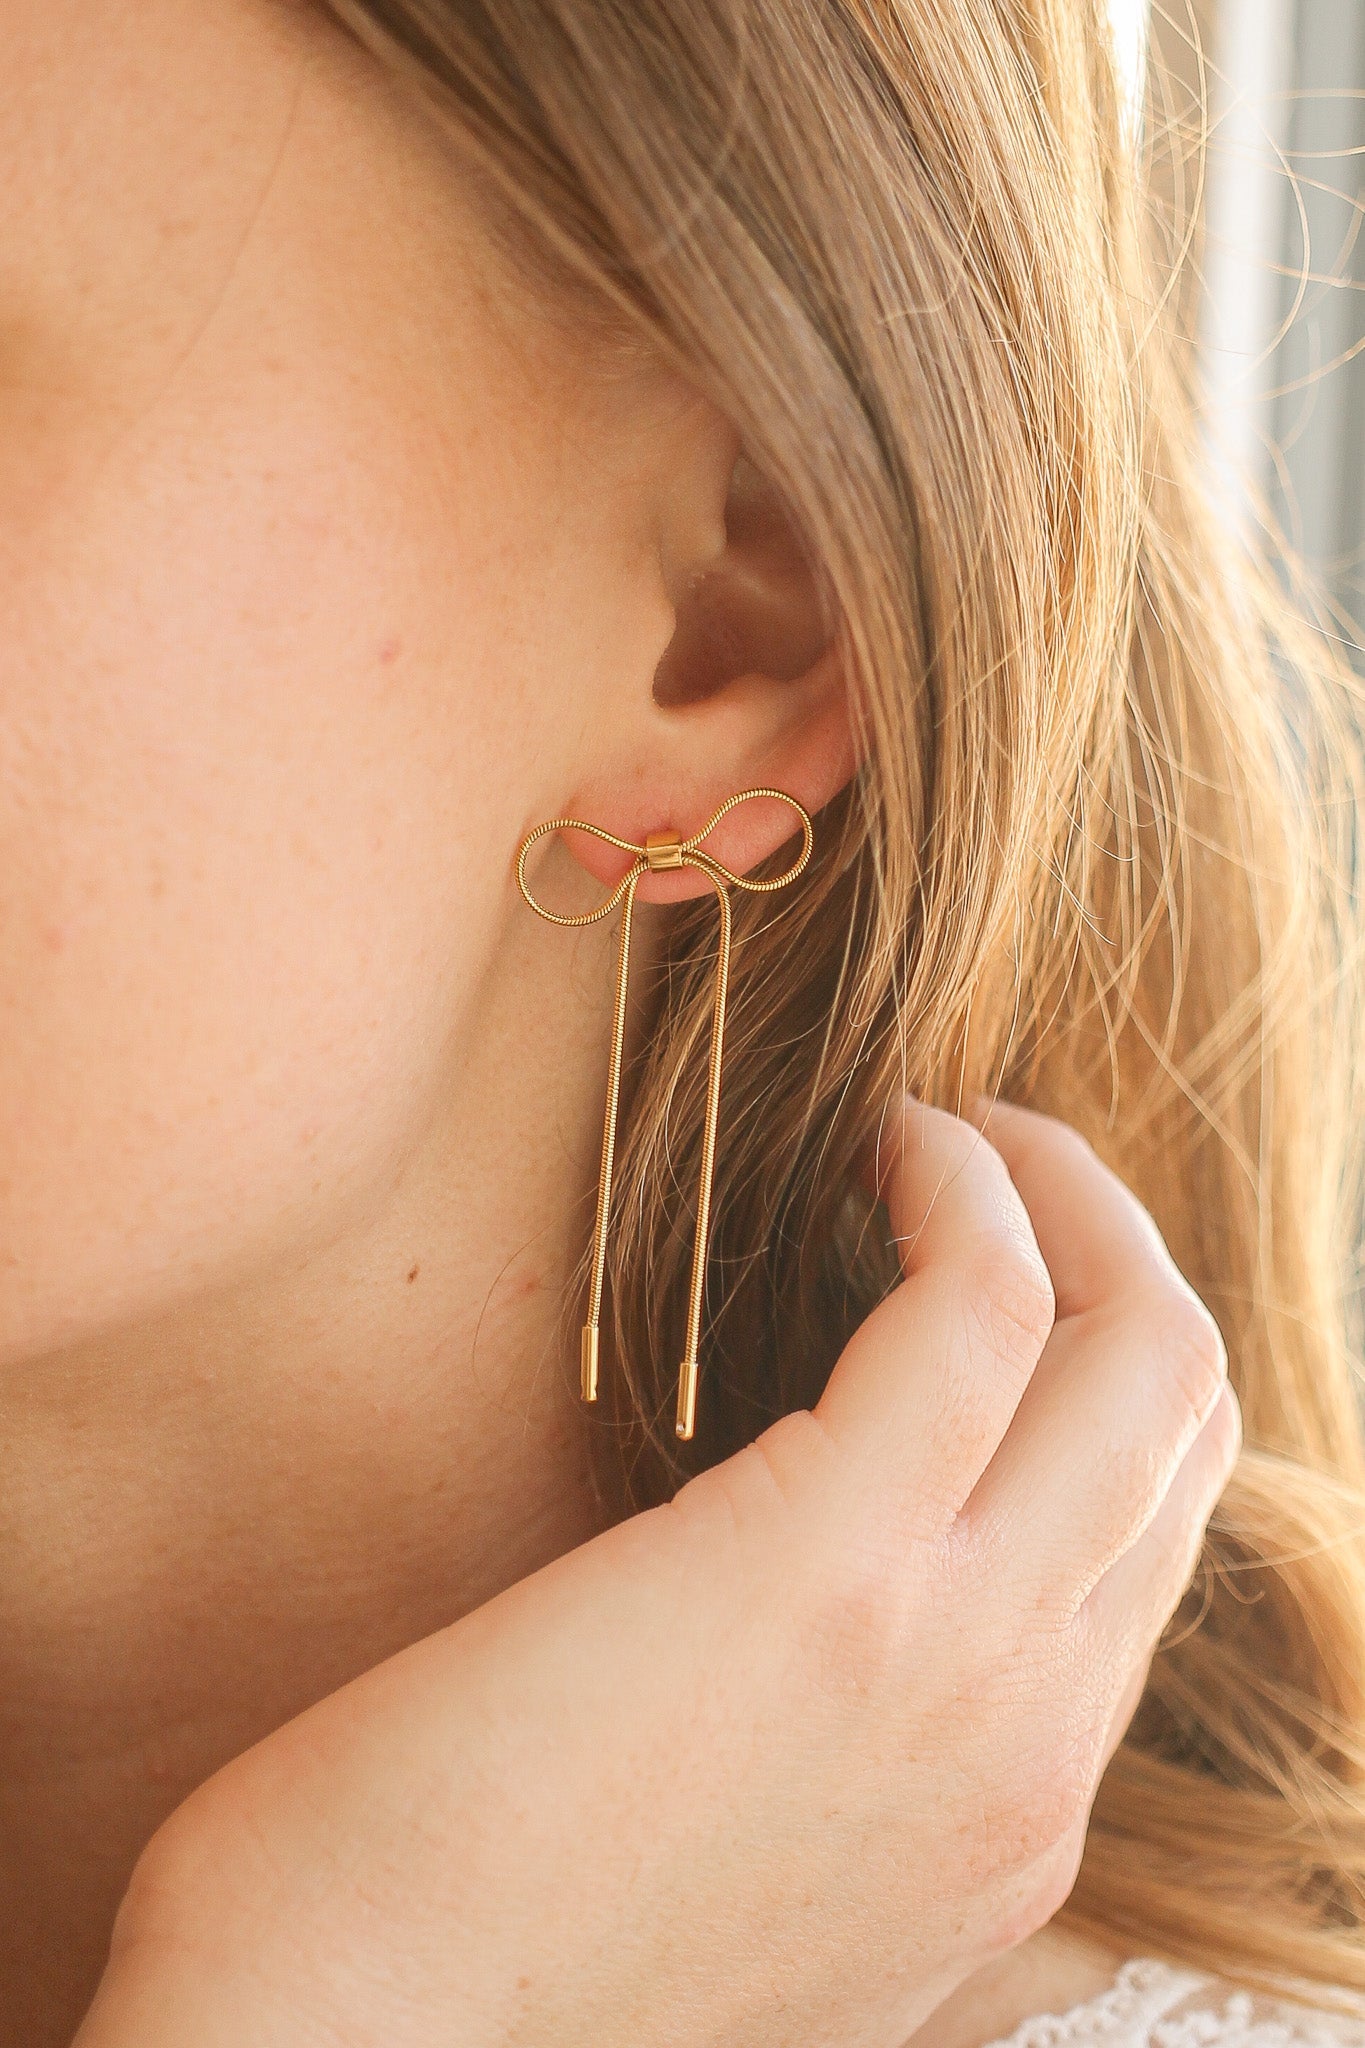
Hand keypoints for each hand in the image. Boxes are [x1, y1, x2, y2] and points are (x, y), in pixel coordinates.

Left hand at [74, 1098, 1238, 2047]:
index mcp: (999, 1831)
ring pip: (1143, 1357)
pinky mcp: (826, 1563)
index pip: (1143, 1557)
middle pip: (1183, 1438)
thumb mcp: (735, 1903)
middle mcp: (1028, 1752)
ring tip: (950, 1132)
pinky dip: (960, 1188)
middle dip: (1119, 1256)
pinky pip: (986, 1308)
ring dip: (1062, 1196)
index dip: (1093, 1384)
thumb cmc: (464, 1954)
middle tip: (1003, 1164)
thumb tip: (826, 1638)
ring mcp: (957, 1662)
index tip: (989, 1279)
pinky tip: (879, 1143)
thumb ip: (836, 1787)